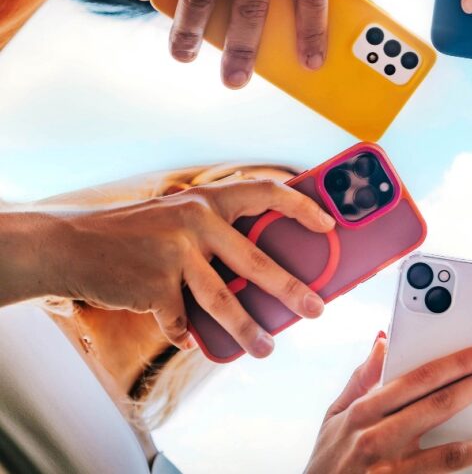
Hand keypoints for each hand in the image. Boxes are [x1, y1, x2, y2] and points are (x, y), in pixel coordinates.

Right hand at [46, 180, 333, 356]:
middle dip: (291, 289)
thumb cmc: (133, 233)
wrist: (70, 246)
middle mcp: (195, 222)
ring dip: (249, 330)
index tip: (330, 225)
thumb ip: (214, 232)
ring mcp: (174, 254)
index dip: (301, 207)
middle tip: (316, 309)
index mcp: (207, 199)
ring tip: (267, 349)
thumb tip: (264, 270)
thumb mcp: (176, 216)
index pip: (266, 193)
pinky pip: (182, 322)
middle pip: (256, 261)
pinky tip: (195, 341)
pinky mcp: (154, 286)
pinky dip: (189, 334)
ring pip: (224, 301)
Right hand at [306, 337, 471, 472]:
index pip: (418, 378)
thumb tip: (384, 338)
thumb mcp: (335, 416)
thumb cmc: (328, 460)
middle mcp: (377, 437)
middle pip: (440, 405)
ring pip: (449, 451)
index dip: (456, 360)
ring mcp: (391, 469)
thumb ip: (362, 377)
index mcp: (364, 410)